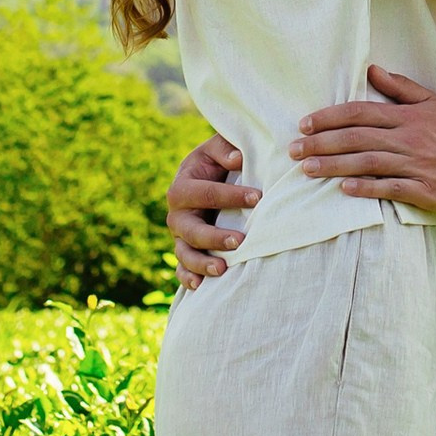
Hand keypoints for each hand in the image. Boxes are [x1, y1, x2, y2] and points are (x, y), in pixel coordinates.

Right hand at [166, 133, 256, 289]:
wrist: (208, 177)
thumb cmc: (219, 162)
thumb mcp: (219, 149)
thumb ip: (225, 149)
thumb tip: (237, 159)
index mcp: (183, 184)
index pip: (205, 193)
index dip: (230, 196)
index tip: (258, 198)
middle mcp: (177, 213)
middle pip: (189, 228)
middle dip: (213, 236)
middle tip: (240, 240)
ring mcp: (179, 236)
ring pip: (183, 253)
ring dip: (201, 262)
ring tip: (222, 268)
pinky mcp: (184, 251)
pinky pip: (181, 269)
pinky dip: (188, 278)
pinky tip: (200, 286)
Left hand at [289, 66, 435, 211]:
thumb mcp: (431, 101)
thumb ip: (400, 86)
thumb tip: (371, 69)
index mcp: (406, 116)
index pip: (360, 113)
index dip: (330, 117)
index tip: (305, 124)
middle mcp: (408, 138)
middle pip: (357, 138)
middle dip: (322, 143)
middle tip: (294, 150)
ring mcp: (415, 165)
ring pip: (367, 163)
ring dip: (334, 166)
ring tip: (307, 169)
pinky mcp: (424, 190)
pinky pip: (390, 188)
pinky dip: (366, 188)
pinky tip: (344, 189)